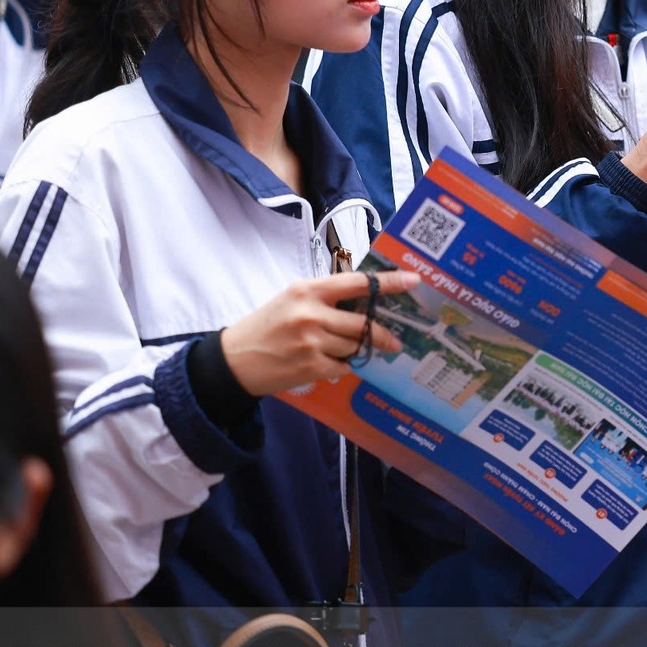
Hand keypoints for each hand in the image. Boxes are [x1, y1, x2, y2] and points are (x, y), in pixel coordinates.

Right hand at [220, 271, 419, 396]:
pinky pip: (343, 366)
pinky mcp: (310, 366)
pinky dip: (342, 366)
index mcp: (307, 290)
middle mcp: (311, 313)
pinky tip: (329, 364)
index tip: (413, 280)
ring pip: (355, 346)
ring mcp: (311, 341)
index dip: (389, 282)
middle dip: (382, 333)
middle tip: (396, 340)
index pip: (357, 283)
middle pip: (363, 322)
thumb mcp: (291, 299)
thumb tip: (364, 298)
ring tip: (346, 351)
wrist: (233, 361)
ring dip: (357, 350)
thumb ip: (325, 296)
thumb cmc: (266, 325)